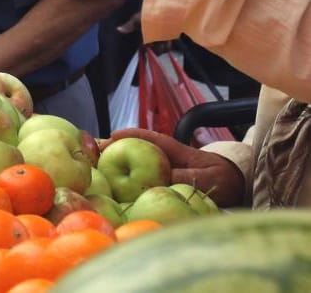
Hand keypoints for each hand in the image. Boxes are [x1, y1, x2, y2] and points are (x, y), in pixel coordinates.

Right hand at [105, 128, 245, 206]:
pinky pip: (137, 181)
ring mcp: (159, 171)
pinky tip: (107, 185)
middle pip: (131, 150)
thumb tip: (159, 178)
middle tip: (89, 150)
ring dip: (111, 164)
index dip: (128, 136)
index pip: (147, 138)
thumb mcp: (207, 177)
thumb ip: (185, 176)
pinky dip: (121, 182)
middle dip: (110, 148)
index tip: (110, 136)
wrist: (234, 187)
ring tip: (91, 165)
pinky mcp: (159, 185)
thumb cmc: (222, 178)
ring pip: (131, 164)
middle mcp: (161, 158)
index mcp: (173, 150)